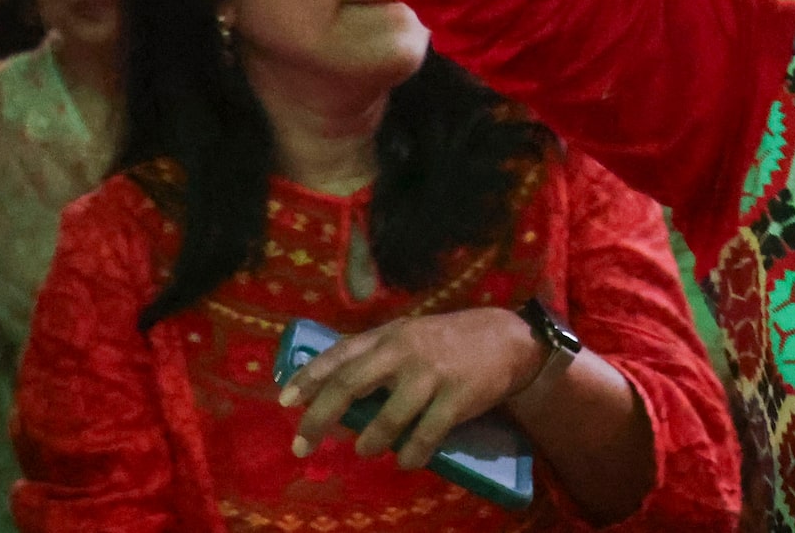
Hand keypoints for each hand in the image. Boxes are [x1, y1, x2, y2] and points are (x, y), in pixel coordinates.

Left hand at [282, 308, 540, 469]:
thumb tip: (333, 388)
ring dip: (369, 442)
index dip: (308, 377)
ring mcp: (431, 376)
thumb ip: (377, 356)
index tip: (284, 401)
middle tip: (301, 444)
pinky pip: (423, 438)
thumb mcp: (412, 334)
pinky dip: (409, 455)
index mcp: (391, 335)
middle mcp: (405, 351)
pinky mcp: (456, 399)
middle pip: (349, 386)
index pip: (339, 355)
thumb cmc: (452, 340)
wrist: (511, 339)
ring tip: (365, 449)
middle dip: (319, 418)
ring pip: (385, 421)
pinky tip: (406, 460)